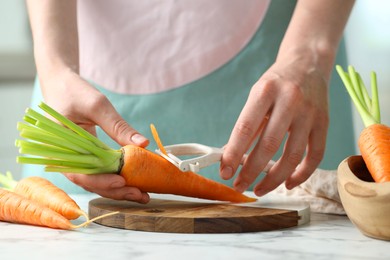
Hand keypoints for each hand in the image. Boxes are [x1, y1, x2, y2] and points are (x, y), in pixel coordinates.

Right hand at [41, 70, 149, 202]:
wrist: (61, 84)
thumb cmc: (74, 92)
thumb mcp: (97, 105)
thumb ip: (118, 126)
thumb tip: (143, 144)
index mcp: (59, 149)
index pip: (79, 173)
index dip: (101, 182)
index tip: (122, 182)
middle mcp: (64, 159)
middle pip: (90, 183)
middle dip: (115, 191)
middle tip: (140, 195)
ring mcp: (75, 159)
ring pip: (96, 181)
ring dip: (118, 189)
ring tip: (141, 194)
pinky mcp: (85, 157)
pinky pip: (99, 172)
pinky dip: (115, 178)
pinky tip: (133, 183)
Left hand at [220, 58, 328, 196]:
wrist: (308, 63)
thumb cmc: (277, 82)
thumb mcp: (257, 95)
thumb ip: (248, 125)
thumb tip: (231, 157)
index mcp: (265, 91)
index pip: (245, 128)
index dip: (233, 153)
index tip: (224, 172)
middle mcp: (290, 100)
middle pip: (269, 145)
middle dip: (250, 172)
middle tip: (239, 185)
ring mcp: (310, 113)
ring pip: (293, 156)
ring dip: (274, 179)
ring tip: (259, 189)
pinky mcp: (324, 123)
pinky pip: (315, 155)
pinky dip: (301, 174)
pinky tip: (287, 183)